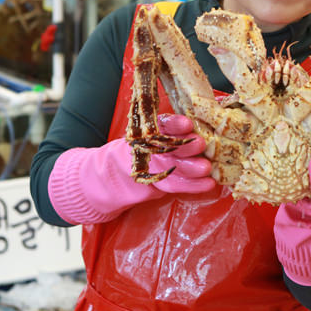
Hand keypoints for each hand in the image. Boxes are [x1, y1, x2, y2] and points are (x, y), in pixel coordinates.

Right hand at [48, 114, 214, 223]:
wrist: (103, 179)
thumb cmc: (134, 151)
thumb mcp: (143, 135)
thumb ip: (167, 130)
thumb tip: (201, 124)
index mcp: (142, 132)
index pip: (158, 126)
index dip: (172, 125)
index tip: (186, 124)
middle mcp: (142, 149)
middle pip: (164, 147)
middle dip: (184, 146)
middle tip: (201, 144)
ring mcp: (144, 169)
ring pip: (169, 167)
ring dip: (190, 168)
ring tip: (207, 168)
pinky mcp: (148, 186)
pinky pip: (171, 185)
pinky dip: (191, 186)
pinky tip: (207, 184)